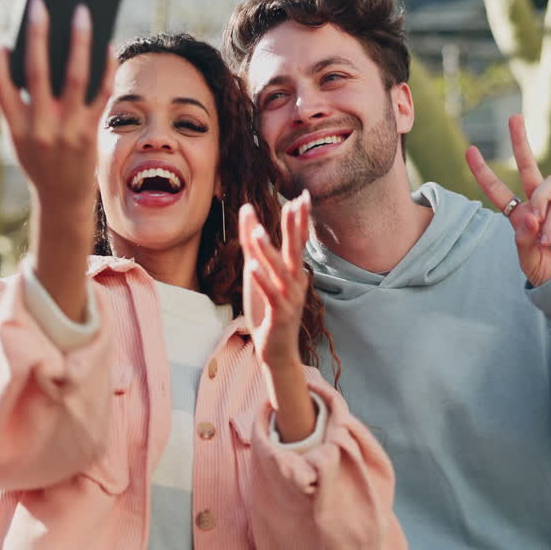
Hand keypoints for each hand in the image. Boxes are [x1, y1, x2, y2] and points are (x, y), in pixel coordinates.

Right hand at [0, 0, 116, 209]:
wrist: (63, 198)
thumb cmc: (39, 161)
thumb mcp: (18, 139)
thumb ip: (16, 106)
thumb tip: (21, 60)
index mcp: (17, 128)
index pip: (1, 89)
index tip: (1, 41)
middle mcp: (42, 128)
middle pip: (38, 73)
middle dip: (38, 35)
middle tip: (40, 5)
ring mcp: (69, 130)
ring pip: (75, 77)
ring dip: (79, 42)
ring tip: (81, 14)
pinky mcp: (92, 131)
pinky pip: (101, 93)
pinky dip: (105, 67)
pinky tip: (107, 46)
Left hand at [239, 192, 310, 368]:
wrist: (277, 352)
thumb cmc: (268, 312)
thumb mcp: (259, 276)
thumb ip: (254, 249)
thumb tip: (249, 218)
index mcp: (294, 273)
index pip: (297, 242)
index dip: (299, 221)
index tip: (302, 197)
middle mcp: (296, 283)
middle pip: (296, 251)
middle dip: (294, 228)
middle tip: (294, 203)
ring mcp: (290, 299)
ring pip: (280, 272)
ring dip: (268, 252)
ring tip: (258, 233)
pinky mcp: (279, 315)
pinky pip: (270, 295)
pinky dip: (262, 281)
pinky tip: (252, 267)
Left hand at [465, 114, 550, 286]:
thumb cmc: (547, 271)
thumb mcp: (525, 257)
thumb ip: (523, 238)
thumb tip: (529, 215)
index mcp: (520, 216)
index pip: (498, 190)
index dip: (484, 172)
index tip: (469, 151)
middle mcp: (539, 206)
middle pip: (529, 168)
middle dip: (521, 142)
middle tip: (514, 118)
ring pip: (548, 184)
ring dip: (539, 202)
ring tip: (537, 225)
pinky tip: (548, 241)